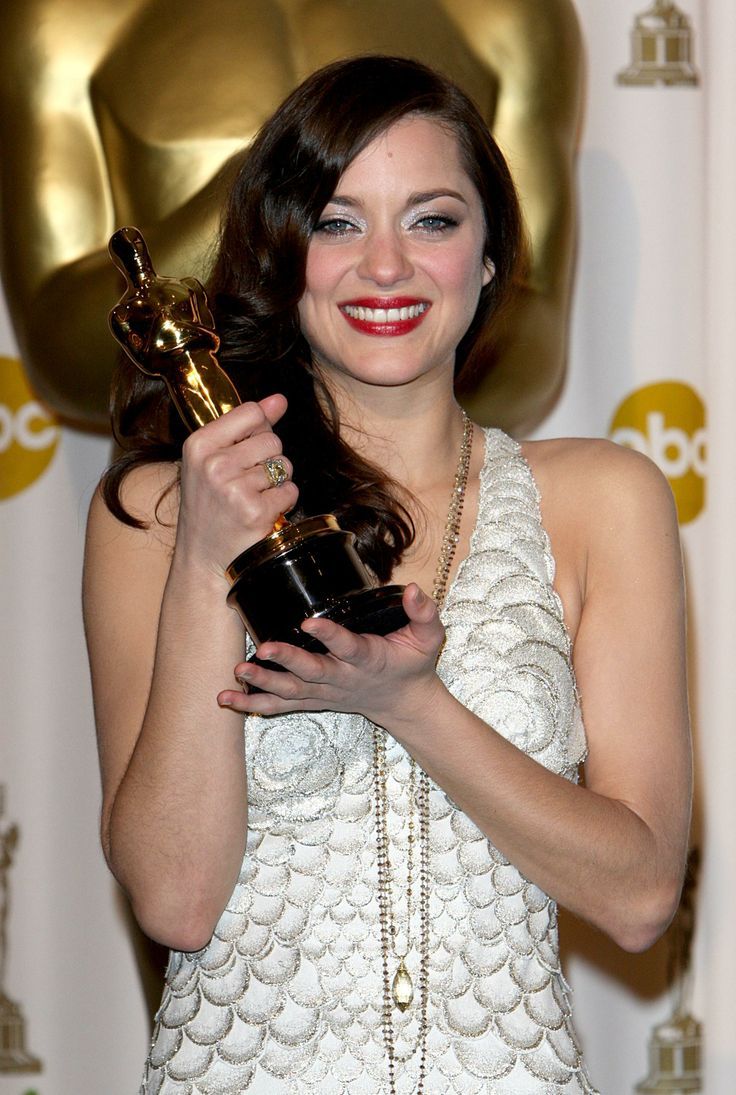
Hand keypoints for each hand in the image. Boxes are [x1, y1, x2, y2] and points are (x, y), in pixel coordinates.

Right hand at [174, 393, 298, 578]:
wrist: (203, 557)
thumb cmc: (210, 506)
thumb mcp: (214, 460)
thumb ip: (246, 426)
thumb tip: (278, 400)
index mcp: (199, 445)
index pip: (251, 413)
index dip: (258, 430)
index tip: (246, 451)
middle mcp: (214, 465)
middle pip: (272, 440)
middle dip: (269, 460)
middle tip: (247, 483)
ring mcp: (234, 489)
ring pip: (284, 466)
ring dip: (277, 483)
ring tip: (253, 497)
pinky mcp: (255, 511)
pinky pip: (290, 491)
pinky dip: (283, 502)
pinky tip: (262, 512)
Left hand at [218, 584, 447, 730]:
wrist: (404, 702)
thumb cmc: (413, 664)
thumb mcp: (429, 638)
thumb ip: (424, 613)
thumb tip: (413, 589)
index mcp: (369, 659)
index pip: (348, 646)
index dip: (330, 635)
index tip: (309, 621)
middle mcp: (344, 679)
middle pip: (313, 673)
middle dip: (287, 662)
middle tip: (262, 651)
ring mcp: (327, 693)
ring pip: (292, 691)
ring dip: (264, 684)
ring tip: (238, 672)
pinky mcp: (314, 700)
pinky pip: (282, 705)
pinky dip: (254, 704)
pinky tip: (227, 699)